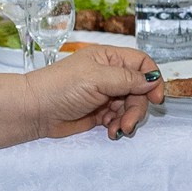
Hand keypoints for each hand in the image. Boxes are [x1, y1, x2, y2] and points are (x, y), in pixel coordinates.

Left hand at [24, 44, 163, 140]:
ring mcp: (104, 94)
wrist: (35, 111)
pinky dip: (118, 126)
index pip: (141, 64)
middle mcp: (109, 75)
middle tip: (129, 122)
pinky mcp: (99, 113)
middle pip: (139, 90)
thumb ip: (127, 79)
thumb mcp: (97, 78)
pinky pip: (119, 119)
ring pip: (130, 106)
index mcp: (108, 58)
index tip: (156, 98)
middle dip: (138, 107)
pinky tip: (110, 132)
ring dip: (128, 119)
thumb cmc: (60, 87)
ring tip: (117, 130)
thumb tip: (152, 79)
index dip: (152, 79)